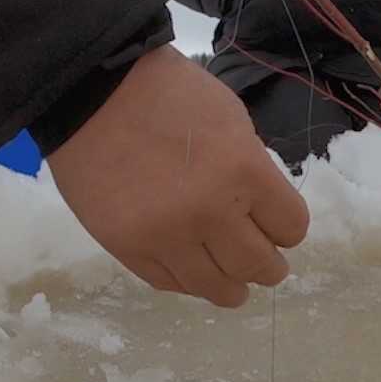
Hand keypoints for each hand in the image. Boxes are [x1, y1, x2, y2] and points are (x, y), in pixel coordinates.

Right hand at [47, 45, 308, 305]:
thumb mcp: (231, 119)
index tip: (279, 227)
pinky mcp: (127, 249)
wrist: (89, 93)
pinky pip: (169, 283)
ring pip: (214, 288)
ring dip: (232, 288)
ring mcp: (166, 237)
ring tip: (234, 285)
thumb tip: (258, 209)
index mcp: (244, 171)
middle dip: (268, 267)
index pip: (290, 227)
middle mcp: (209, 212)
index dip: (288, 228)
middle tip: (266, 265)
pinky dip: (188, 282)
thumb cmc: (168, 92)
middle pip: (257, 265)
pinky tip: (194, 272)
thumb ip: (250, 168)